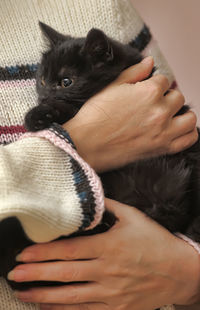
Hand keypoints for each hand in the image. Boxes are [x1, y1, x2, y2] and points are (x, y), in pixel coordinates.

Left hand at [10, 199, 199, 309]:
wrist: (180, 271)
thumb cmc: (156, 241)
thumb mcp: (133, 217)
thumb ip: (109, 206)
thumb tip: (88, 198)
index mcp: (110, 246)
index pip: (70, 249)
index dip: (44, 252)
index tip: (24, 254)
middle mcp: (108, 270)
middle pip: (65, 273)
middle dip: (36, 274)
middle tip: (13, 275)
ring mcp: (112, 293)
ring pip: (71, 297)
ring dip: (44, 296)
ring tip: (23, 294)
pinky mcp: (117, 308)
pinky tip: (50, 309)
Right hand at [63, 57, 197, 171]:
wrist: (86, 144)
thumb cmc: (95, 116)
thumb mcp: (111, 87)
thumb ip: (134, 73)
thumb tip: (150, 61)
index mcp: (148, 92)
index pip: (164, 80)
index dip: (155, 83)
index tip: (147, 90)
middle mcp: (160, 110)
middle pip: (177, 97)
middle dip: (166, 97)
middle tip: (154, 104)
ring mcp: (163, 131)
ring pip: (189, 118)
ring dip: (182, 114)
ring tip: (171, 115)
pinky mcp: (162, 148)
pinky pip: (189, 139)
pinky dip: (188, 133)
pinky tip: (179, 129)